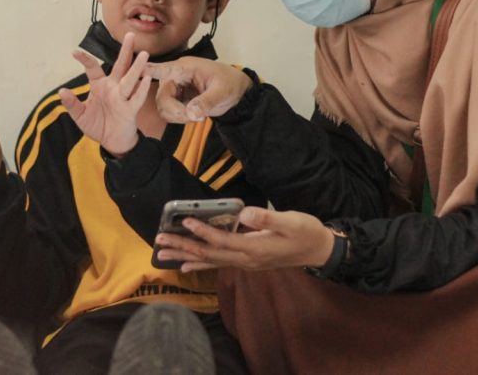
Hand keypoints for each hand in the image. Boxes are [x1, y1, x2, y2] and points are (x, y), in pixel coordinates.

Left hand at [59, 32, 150, 156]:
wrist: (112, 141)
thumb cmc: (98, 125)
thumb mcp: (80, 116)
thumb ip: (71, 104)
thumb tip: (62, 91)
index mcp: (99, 86)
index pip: (93, 69)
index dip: (85, 60)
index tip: (74, 52)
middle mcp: (113, 88)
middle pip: (120, 66)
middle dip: (125, 51)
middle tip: (130, 35)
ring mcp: (123, 97)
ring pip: (130, 79)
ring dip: (136, 67)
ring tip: (143, 54)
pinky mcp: (130, 109)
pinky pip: (136, 98)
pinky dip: (141, 89)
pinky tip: (146, 78)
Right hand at [146, 57, 251, 122]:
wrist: (236, 92)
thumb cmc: (230, 84)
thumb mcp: (221, 92)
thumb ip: (206, 103)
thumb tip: (191, 114)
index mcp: (184, 68)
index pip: (162, 68)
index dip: (147, 71)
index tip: (134, 71)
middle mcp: (175, 77)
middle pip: (161, 97)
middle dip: (175, 111)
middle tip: (193, 118)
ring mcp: (174, 89)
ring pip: (163, 107)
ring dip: (177, 116)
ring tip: (196, 116)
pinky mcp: (176, 100)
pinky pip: (169, 112)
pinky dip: (179, 118)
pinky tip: (194, 116)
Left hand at [154, 207, 335, 272]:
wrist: (318, 250)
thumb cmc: (306, 232)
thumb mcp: (291, 221)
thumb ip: (267, 218)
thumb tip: (244, 213)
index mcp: (254, 249)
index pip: (223, 241)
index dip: (203, 232)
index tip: (185, 221)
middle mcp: (245, 259)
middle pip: (208, 254)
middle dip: (183, 247)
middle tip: (159, 242)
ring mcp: (245, 262)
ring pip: (209, 261)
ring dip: (185, 256)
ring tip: (162, 255)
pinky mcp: (246, 260)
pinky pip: (217, 263)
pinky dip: (199, 263)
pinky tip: (185, 264)